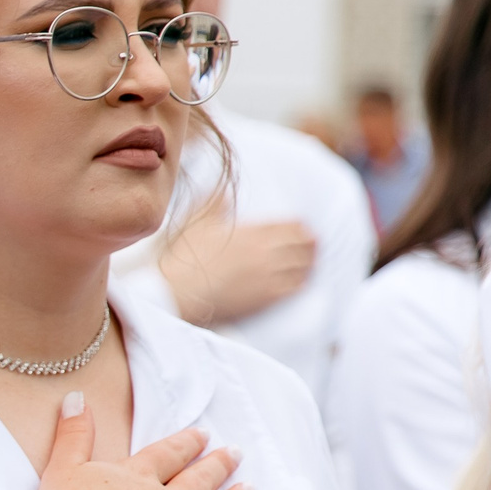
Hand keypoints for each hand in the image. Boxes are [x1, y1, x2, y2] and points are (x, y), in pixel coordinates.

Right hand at [16, 396, 251, 489]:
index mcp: (139, 477)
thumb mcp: (62, 470)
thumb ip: (73, 435)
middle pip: (200, 480)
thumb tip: (77, 397)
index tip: (203, 435)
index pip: (168, 454)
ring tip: (249, 489)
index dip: (186, 443)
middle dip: (218, 465)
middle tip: (235, 454)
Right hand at [159, 212, 315, 325]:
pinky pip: (294, 288)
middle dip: (311, 243)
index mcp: (252, 232)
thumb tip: (224, 191)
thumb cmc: (182, 259)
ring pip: (303, 266)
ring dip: (310, 263)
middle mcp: (265, 252)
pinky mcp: (265, 298)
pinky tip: (301, 282)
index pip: (291, 226)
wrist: (176, 294)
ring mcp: (268, 276)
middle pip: (303, 245)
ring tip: (311, 262)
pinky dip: (301, 283)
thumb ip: (213, 205)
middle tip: (314, 244)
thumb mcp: (195, 224)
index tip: (304, 228)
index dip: (301, 227)